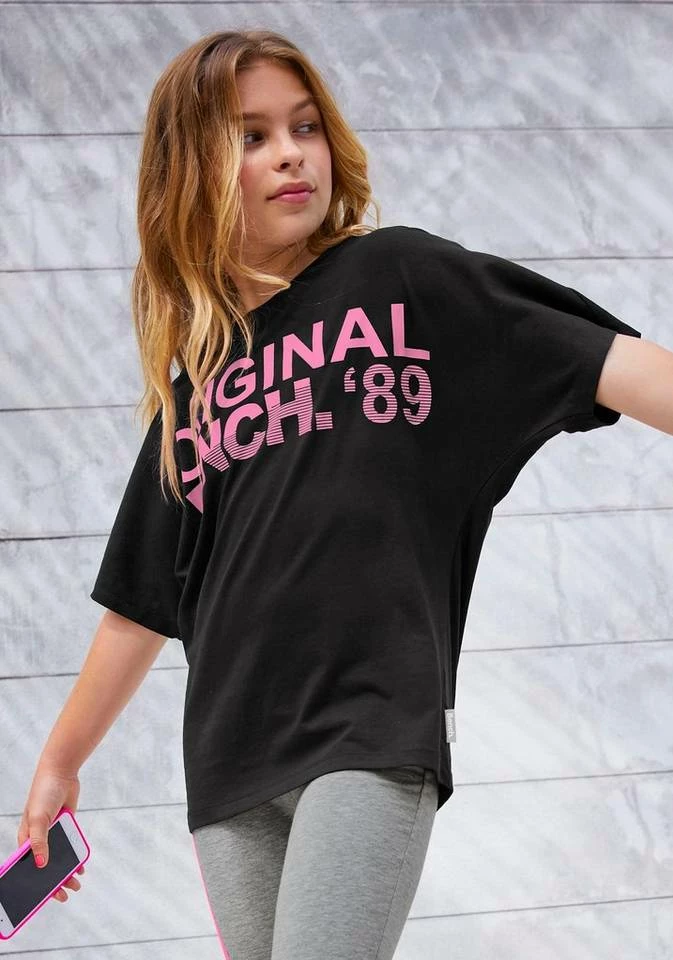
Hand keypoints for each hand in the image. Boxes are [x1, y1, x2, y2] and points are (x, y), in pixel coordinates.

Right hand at [17, 762, 85, 902]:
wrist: (62, 772)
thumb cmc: (43, 793)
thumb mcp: (39, 818)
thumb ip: (39, 841)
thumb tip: (40, 865)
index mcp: (25, 839)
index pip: (27, 867)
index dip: (33, 884)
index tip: (41, 899)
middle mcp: (38, 838)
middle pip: (45, 866)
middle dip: (54, 882)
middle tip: (67, 894)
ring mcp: (53, 833)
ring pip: (59, 858)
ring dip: (66, 872)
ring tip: (76, 883)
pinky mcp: (66, 827)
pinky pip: (70, 847)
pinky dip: (75, 858)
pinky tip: (81, 866)